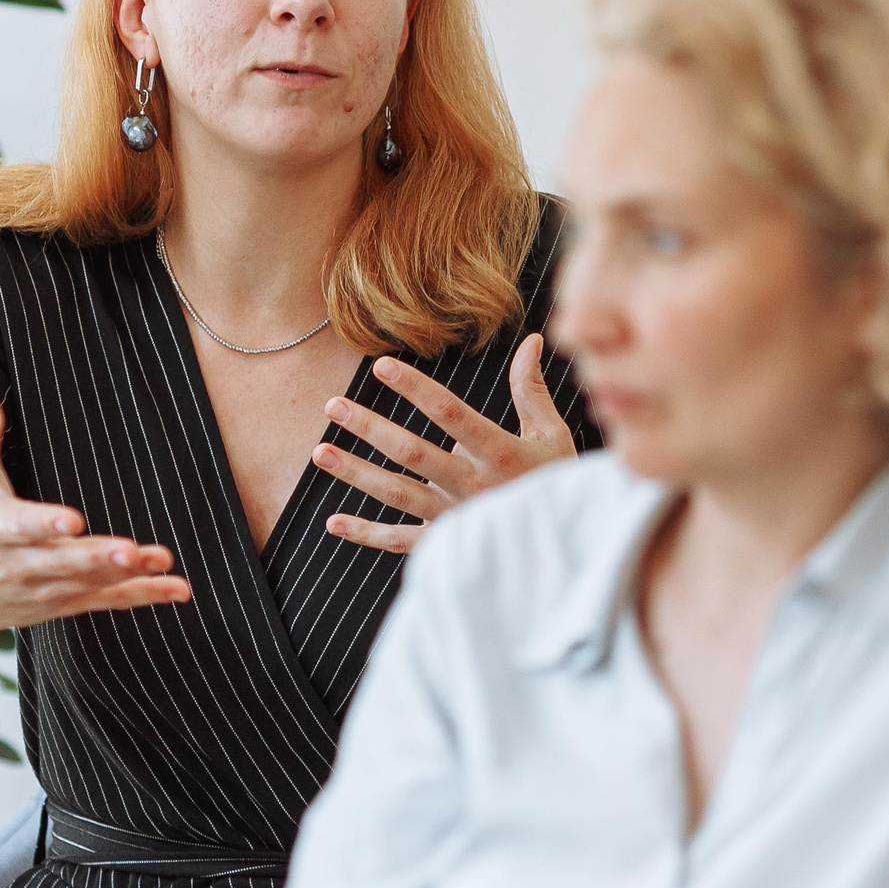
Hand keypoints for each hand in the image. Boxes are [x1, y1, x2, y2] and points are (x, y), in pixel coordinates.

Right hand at [0, 384, 191, 678]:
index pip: (22, 527)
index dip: (46, 523)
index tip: (73, 520)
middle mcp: (21, 566)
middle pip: (62, 562)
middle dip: (96, 558)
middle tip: (130, 551)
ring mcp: (46, 590)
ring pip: (90, 584)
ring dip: (127, 575)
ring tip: (161, 560)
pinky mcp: (67, 603)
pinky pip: (107, 601)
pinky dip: (142, 595)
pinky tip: (176, 588)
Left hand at [312, 333, 578, 553]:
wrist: (568, 548)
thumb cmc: (558, 483)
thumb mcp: (553, 435)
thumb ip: (532, 390)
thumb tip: (533, 339)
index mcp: (500, 454)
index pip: (451, 415)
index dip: (415, 389)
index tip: (380, 365)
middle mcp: (473, 486)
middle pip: (413, 454)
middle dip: (370, 428)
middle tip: (333, 405)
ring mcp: (456, 518)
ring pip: (399, 495)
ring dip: (357, 474)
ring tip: (320, 452)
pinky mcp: (446, 544)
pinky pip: (401, 541)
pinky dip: (366, 535)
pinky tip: (333, 522)